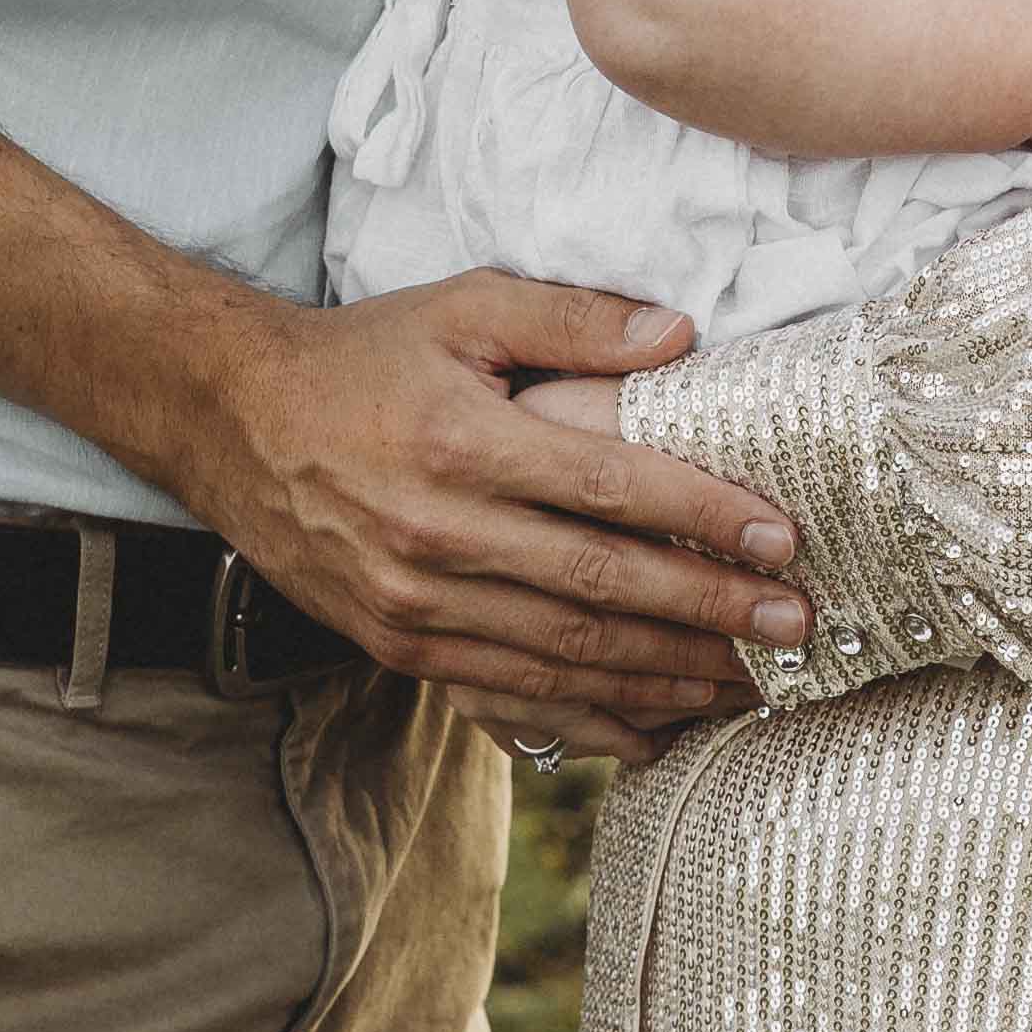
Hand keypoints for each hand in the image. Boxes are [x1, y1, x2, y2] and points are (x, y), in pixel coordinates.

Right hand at [194, 269, 810, 749]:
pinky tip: (659, 725)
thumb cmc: (363, 357)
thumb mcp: (463, 306)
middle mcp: (439, 534)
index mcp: (463, 444)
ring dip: (667, 674)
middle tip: (799, 624)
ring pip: (565, 654)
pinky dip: (591, 716)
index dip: (705, 516)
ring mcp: (417, 603)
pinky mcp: (400, 647)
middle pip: (602, 586)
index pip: (612, 488)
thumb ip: (573, 317)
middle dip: (710, 611)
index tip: (784, 536)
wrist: (232, 422)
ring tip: (752, 681)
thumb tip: (681, 334)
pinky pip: (512, 694)